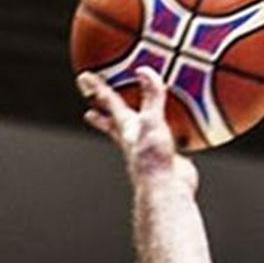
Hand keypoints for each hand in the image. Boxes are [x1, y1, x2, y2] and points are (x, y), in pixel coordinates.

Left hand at [78, 67, 197, 190]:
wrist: (166, 190)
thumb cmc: (153, 161)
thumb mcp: (152, 123)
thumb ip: (151, 98)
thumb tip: (144, 72)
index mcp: (127, 128)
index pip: (108, 102)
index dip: (97, 88)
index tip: (85, 78)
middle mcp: (134, 138)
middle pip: (114, 120)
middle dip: (102, 110)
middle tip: (90, 102)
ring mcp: (149, 148)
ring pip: (139, 130)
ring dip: (135, 120)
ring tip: (133, 113)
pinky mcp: (167, 156)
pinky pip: (167, 139)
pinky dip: (170, 133)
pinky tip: (178, 130)